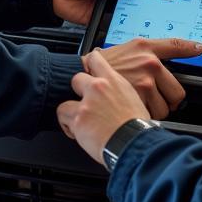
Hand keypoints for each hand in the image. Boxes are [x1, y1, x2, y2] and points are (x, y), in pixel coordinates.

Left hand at [58, 49, 150, 165]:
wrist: (135, 142)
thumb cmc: (138, 127)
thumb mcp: (134, 100)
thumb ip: (119, 92)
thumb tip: (114, 95)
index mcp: (114, 81)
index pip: (95, 59)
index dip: (88, 64)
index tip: (87, 68)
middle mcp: (98, 88)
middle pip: (76, 78)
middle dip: (77, 91)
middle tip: (85, 102)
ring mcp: (87, 103)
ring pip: (65, 102)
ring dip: (70, 112)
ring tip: (80, 122)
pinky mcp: (78, 119)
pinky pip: (63, 119)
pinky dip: (68, 128)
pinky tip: (79, 133)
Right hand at [86, 37, 201, 119]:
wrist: (79, 75)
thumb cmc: (100, 66)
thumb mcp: (125, 50)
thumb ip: (145, 53)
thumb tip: (161, 58)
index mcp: (147, 49)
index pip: (175, 46)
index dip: (190, 48)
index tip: (199, 48)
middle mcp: (150, 63)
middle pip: (177, 91)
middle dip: (168, 100)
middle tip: (156, 100)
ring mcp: (145, 82)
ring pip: (165, 108)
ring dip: (155, 111)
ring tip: (141, 104)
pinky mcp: (139, 98)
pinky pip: (152, 115)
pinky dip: (145, 117)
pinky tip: (135, 110)